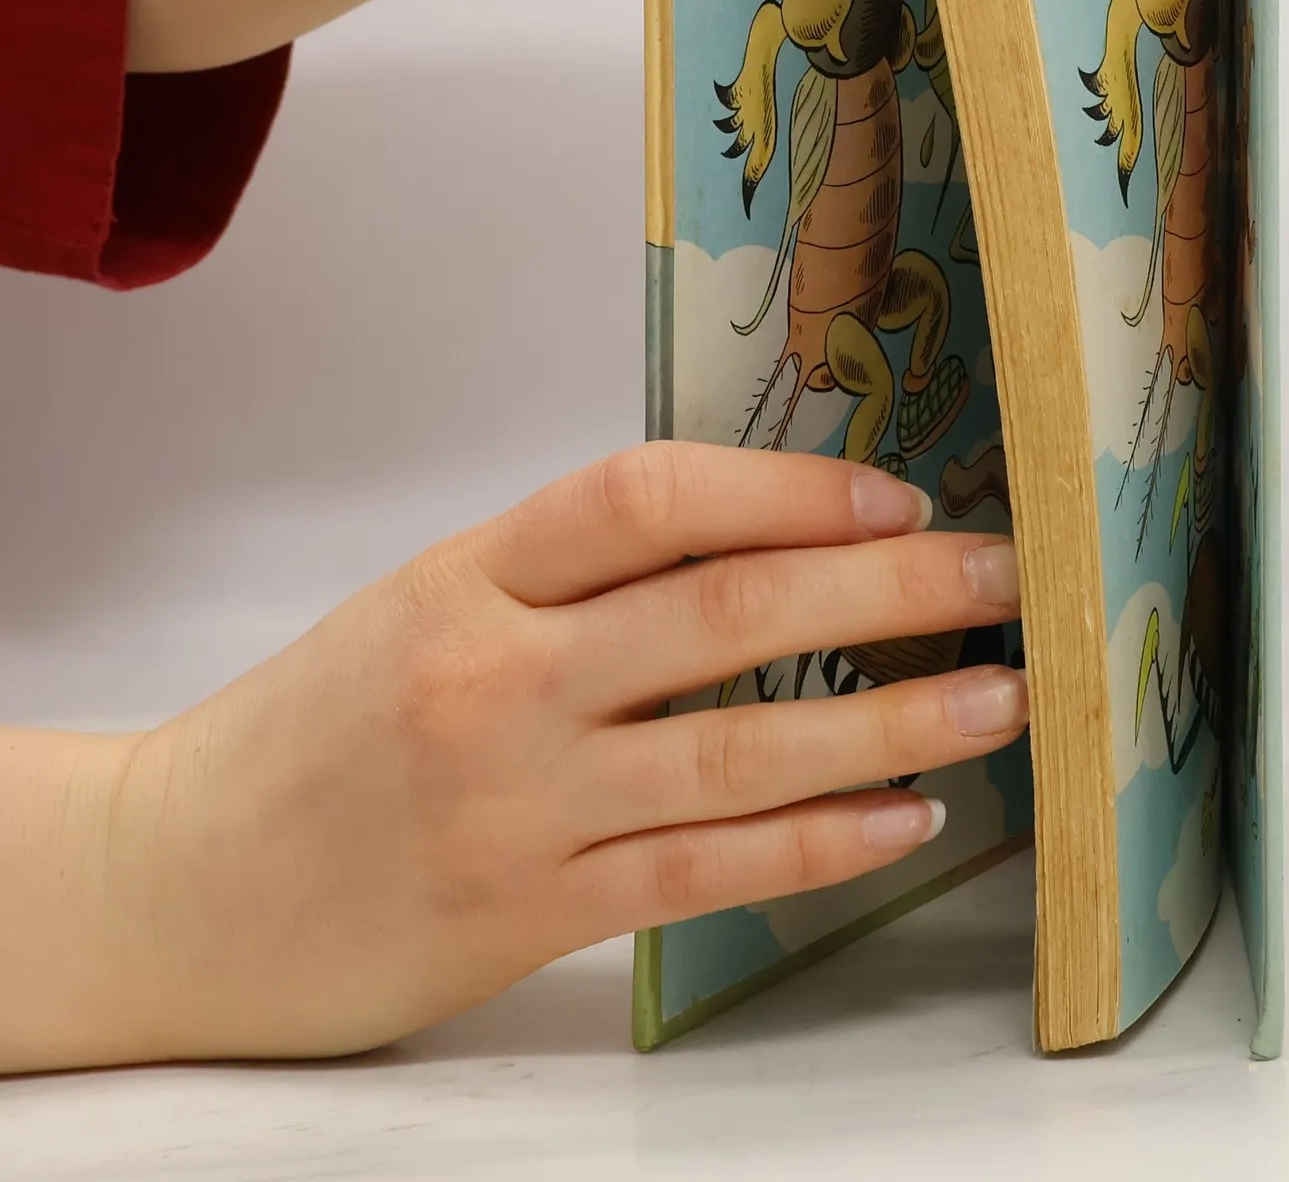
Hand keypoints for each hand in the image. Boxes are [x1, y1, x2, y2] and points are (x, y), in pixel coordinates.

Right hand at [0, 445, 1025, 1071]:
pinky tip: (906, 817)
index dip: (787, 486)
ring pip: (740, 749)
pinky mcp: (529, 916)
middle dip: (885, 583)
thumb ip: (570, 575)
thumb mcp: (426, 604)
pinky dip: (818, 841)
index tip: (895, 490)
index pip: (648, 497)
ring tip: (998, 696)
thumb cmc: (315, 731)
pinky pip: (704, 871)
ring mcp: (518, 803)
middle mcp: (498, 677)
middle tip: (1000, 576)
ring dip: (890, 717)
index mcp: (469, 575)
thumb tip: (760, 533)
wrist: (174, 888)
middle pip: (724, 608)